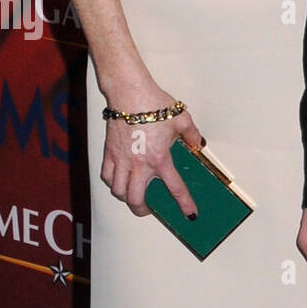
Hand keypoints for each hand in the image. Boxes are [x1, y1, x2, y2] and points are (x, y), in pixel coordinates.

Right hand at [99, 96, 201, 219]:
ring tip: (133, 196)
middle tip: (149, 209)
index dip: (184, 203)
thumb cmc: (155, 104)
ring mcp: (121, 160)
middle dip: (142, 210)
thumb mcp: (181, 117)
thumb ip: (192, 134)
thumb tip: (199, 143)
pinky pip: (107, 176)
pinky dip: (113, 183)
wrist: (130, 93)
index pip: (174, 187)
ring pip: (118, 191)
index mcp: (159, 158)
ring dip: (126, 198)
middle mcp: (138, 164)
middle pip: (135, 199)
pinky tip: (119, 180)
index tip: (190, 214)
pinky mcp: (109, 153)